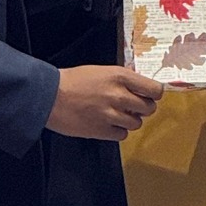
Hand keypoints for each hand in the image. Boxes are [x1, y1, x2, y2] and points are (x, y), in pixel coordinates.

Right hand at [47, 65, 162, 139]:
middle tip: (131, 105)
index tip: (149, 95)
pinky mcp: (103, 131)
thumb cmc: (74, 81)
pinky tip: (106, 123)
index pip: (155, 90)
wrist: (50, 97)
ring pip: (137, 123)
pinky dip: (117, 131)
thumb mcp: (102, 71)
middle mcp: (120, 96)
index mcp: (121, 77)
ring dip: (129, 120)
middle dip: (142, 108)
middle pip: (149, 108)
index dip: (153, 94)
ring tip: (115, 114)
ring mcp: (112, 115)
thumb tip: (140, 83)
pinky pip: (122, 135)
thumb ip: (123, 78)